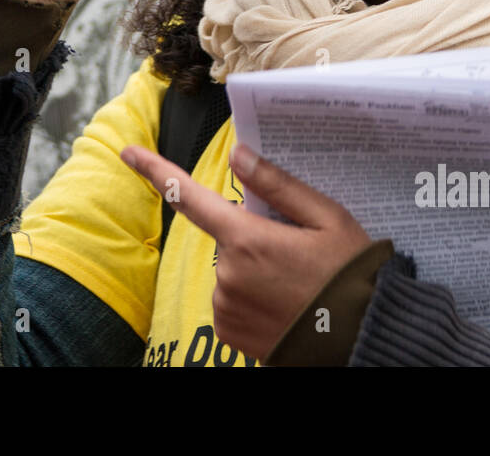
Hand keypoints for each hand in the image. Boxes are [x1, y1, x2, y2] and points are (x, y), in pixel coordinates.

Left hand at [121, 142, 372, 361]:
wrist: (363, 338)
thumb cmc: (351, 274)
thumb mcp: (327, 218)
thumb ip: (277, 185)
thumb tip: (238, 155)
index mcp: (248, 238)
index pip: (189, 196)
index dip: (155, 170)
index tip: (127, 152)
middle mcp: (228, 273)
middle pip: (228, 237)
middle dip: (253, 238)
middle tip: (298, 254)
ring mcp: (225, 305)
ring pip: (231, 270)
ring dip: (255, 271)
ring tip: (297, 285)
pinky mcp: (229, 332)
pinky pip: (231, 301)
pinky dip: (252, 299)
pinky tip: (284, 306)